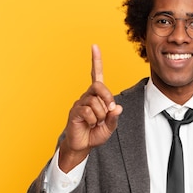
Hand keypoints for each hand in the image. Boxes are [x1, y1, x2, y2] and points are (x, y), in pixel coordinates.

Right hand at [58, 44, 122, 171]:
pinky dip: (93, 121)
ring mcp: (80, 103)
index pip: (96, 75)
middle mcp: (87, 96)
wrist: (82, 145)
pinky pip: (88, 112)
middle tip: (109, 109)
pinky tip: (90, 124)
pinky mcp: (75, 112)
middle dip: (107, 97)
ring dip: (101, 115)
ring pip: (96, 103)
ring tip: (96, 123)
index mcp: (96, 96)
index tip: (94, 46)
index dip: (96, 61)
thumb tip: (117, 107)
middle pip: (99, 86)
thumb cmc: (95, 134)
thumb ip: (114, 117)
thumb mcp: (110, 127)